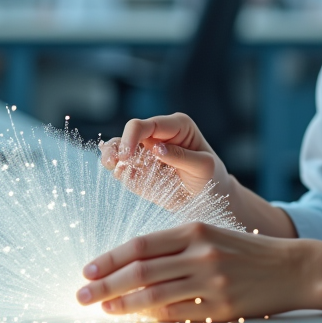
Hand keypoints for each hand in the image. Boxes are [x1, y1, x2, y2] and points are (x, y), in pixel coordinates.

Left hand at [75, 222, 321, 321]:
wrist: (292, 268)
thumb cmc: (246, 251)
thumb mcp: (212, 236)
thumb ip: (175, 247)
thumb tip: (132, 265)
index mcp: (195, 230)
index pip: (142, 244)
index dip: (110, 258)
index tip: (87, 269)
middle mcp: (201, 254)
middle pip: (141, 270)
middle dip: (105, 284)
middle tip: (82, 295)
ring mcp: (211, 283)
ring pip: (154, 295)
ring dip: (123, 305)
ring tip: (103, 310)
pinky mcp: (222, 309)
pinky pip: (178, 316)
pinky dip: (153, 319)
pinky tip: (137, 320)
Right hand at [99, 113, 232, 204]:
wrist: (211, 197)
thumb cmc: (211, 177)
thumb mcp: (203, 166)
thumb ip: (181, 156)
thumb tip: (156, 148)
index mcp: (175, 126)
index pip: (146, 125)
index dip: (131, 137)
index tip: (126, 156)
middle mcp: (158, 135)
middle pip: (128, 133)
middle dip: (116, 146)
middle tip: (111, 162)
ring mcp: (147, 153)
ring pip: (119, 148)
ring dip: (111, 157)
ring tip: (110, 166)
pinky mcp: (141, 171)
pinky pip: (123, 169)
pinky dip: (119, 173)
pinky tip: (124, 177)